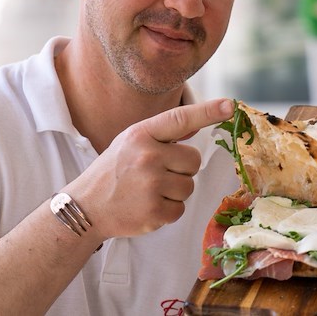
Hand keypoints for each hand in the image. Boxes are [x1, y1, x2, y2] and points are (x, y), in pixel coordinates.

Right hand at [69, 99, 233, 238]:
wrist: (87, 206)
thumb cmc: (113, 170)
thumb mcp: (131, 142)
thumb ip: (161, 136)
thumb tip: (196, 128)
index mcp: (141, 134)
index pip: (180, 119)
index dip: (207, 112)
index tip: (230, 106)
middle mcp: (147, 156)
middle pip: (193, 160)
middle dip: (182, 169)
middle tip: (156, 174)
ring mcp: (151, 184)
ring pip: (189, 186)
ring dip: (175, 191)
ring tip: (149, 190)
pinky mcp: (154, 211)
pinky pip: (180, 209)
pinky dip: (168, 210)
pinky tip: (147, 205)